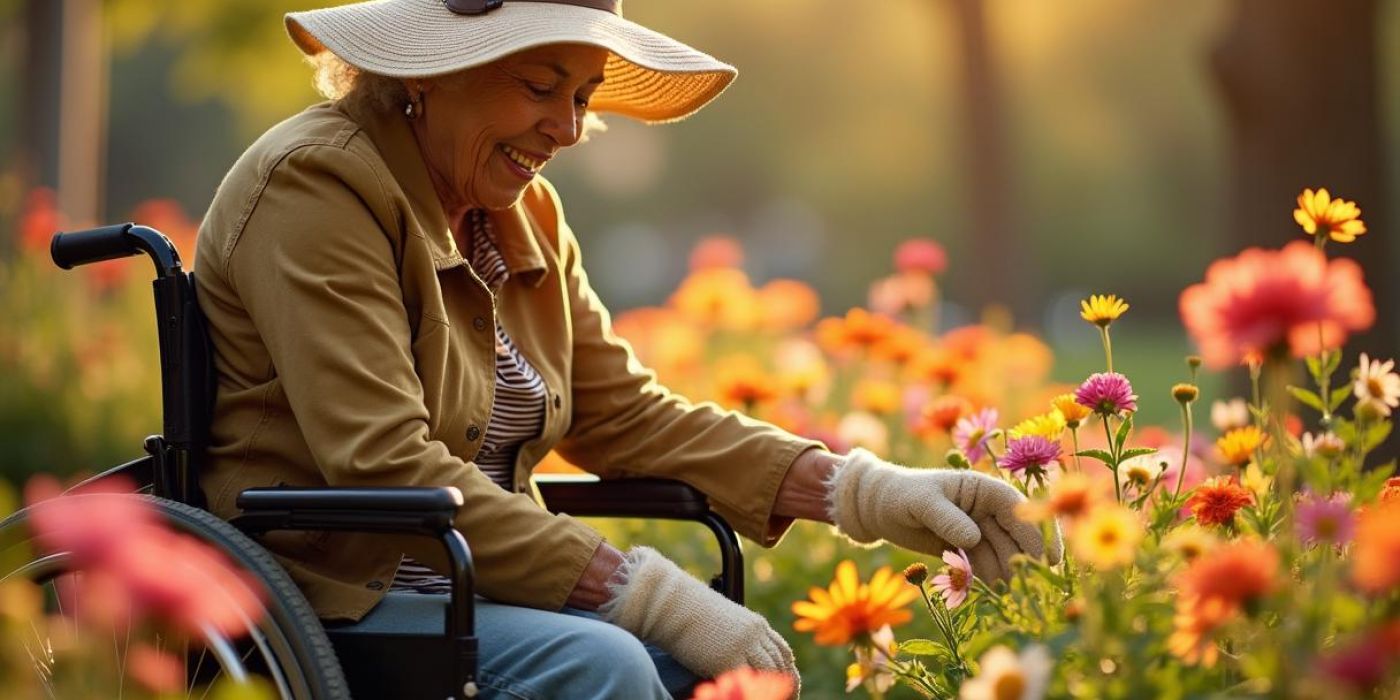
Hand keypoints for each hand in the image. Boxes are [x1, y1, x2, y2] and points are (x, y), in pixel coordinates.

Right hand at [599, 547, 797, 684]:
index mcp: (755, 624)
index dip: (787, 669)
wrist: (675, 604)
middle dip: (787, 684)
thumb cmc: (691, 612)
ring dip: (773, 691)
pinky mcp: (728, 659)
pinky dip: (751, 691)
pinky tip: (748, 695)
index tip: (789, 684)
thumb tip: (738, 658)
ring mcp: (744, 646)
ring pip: (769, 674)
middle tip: (787, 699)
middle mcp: (755, 635)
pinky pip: (747, 681)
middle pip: (781, 664)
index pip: (782, 650)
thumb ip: (737, 638)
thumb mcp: (723, 623)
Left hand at [827, 448, 1062, 580]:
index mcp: (982, 488)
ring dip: (1009, 575)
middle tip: (1032, 588)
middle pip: (1016, 536)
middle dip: (1026, 561)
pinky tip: (992, 595)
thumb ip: (946, 517)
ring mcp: (978, 530)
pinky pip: (985, 566)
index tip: (1050, 559)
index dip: (1037, 533)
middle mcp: (986, 509)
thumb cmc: (900, 494)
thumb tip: (973, 538)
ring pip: (1003, 555)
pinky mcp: (966, 550)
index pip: (1018, 510)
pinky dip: (989, 580)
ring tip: (1010, 597)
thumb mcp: (921, 502)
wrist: (878, 508)